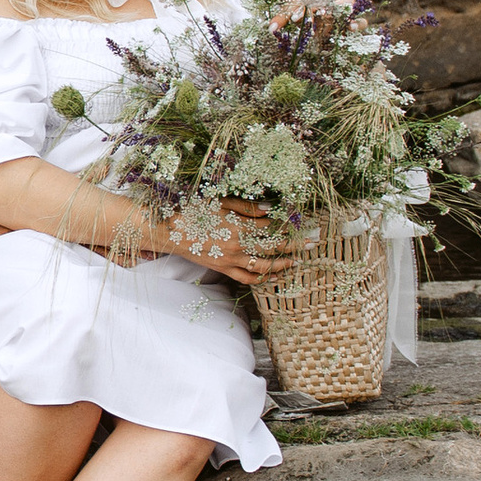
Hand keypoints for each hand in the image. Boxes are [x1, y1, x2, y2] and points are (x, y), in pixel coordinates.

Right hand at [159, 199, 306, 283]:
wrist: (168, 231)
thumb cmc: (191, 211)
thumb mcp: (219, 201)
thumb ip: (246, 207)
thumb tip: (270, 209)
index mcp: (238, 226)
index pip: (272, 228)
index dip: (289, 227)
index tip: (304, 227)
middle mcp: (238, 246)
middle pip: (273, 248)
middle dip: (294, 246)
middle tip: (311, 244)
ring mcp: (231, 260)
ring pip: (263, 266)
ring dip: (282, 265)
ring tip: (295, 262)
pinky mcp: (223, 269)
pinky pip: (246, 278)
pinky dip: (261, 278)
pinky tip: (272, 276)